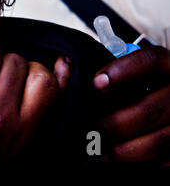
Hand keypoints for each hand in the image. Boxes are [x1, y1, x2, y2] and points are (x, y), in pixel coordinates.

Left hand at [93, 46, 169, 164]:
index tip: (95, 83)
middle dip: (114, 123)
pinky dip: (139, 164)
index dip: (122, 71)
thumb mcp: (136, 74)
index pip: (150, 60)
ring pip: (158, 141)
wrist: (167, 105)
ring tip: (98, 150)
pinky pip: (165, 161)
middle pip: (149, 109)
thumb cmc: (141, 89)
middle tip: (90, 128)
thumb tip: (64, 66)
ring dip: (123, 150)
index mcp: (168, 67)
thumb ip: (109, 73)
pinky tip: (116, 160)